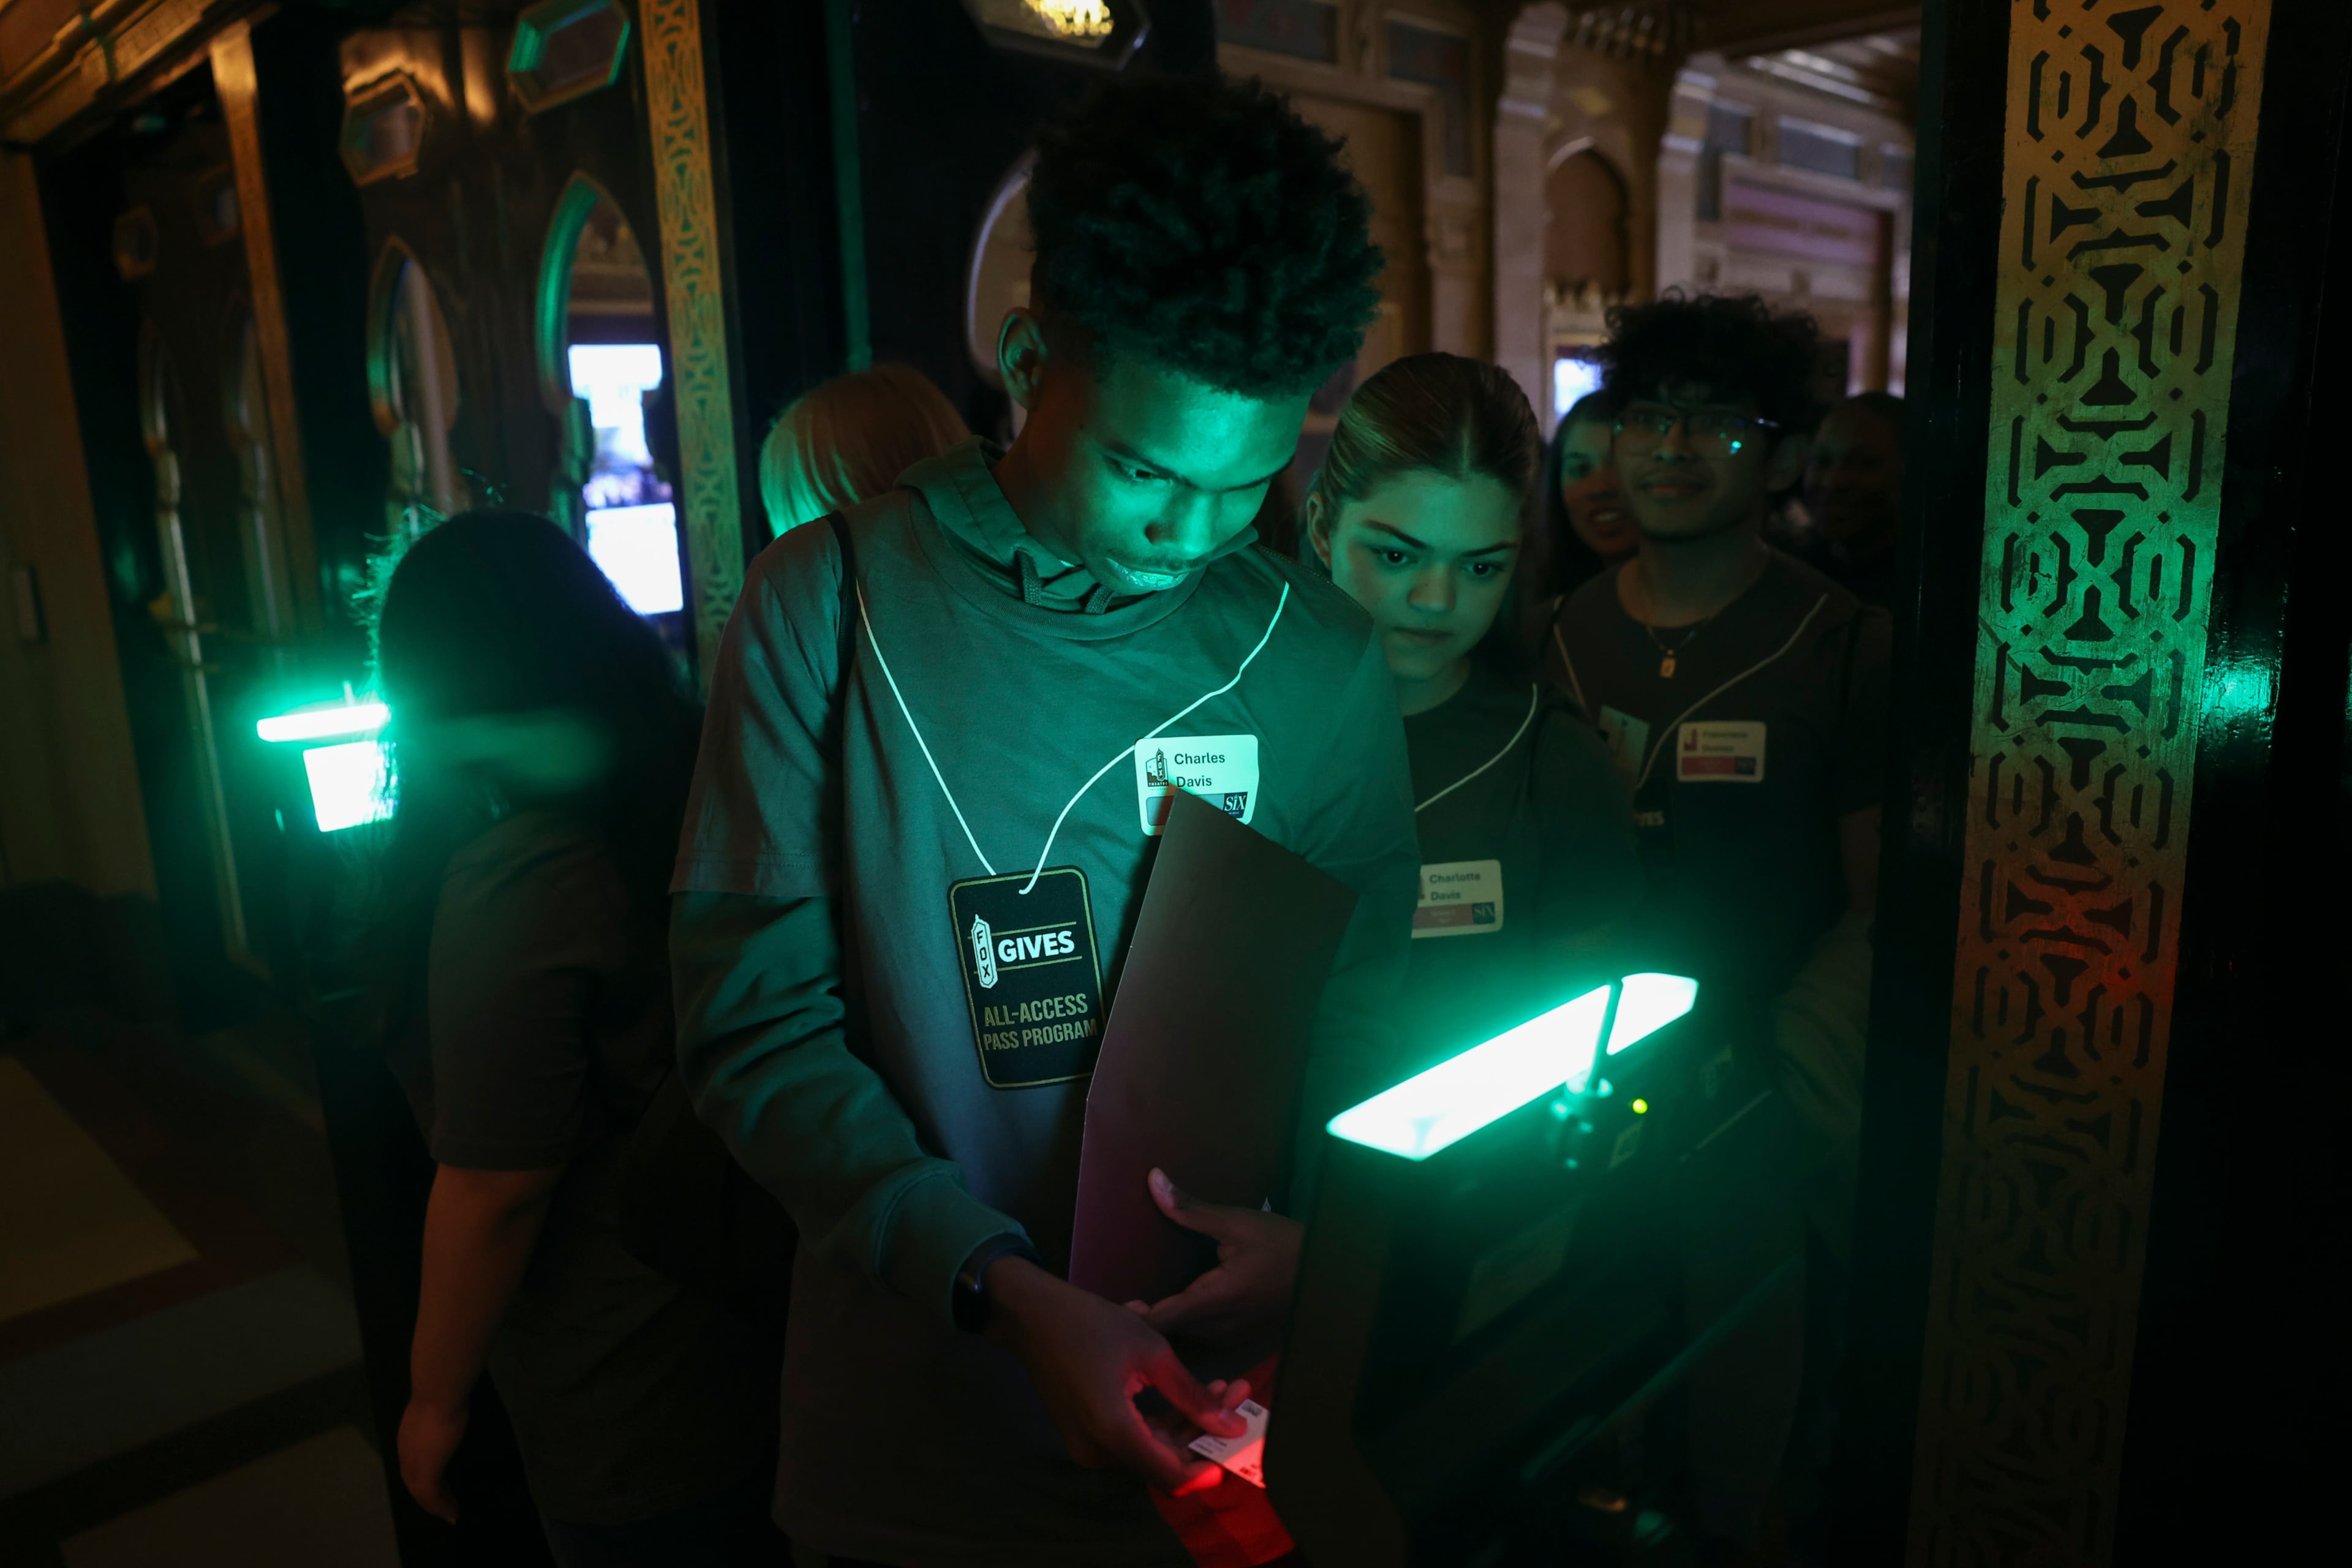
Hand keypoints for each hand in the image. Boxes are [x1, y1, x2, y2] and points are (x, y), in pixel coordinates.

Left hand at [398, 1396, 468, 1522]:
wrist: (439, 1393)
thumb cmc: (442, 1396)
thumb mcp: (438, 1410)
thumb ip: (439, 1418)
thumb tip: (449, 1416)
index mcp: (408, 1440)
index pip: (411, 1468)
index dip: (423, 1479)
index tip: (439, 1487)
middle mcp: (407, 1454)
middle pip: (414, 1484)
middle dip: (430, 1497)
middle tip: (447, 1507)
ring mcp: (415, 1462)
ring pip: (421, 1493)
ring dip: (436, 1506)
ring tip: (452, 1514)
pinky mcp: (428, 1468)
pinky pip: (431, 1496)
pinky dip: (440, 1507)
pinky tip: (453, 1514)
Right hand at [985, 1255, 1247, 1492]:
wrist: (1032, 1315)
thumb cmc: (1091, 1324)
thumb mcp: (1151, 1352)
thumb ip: (1192, 1395)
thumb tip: (1233, 1424)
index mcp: (1114, 1432)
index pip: (1173, 1477)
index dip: (1209, 1468)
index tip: (1238, 1443)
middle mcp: (1099, 1451)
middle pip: (1165, 1461)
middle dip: (1204, 1432)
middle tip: (1237, 1395)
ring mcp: (1089, 1446)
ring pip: (1151, 1450)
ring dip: (1186, 1424)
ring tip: (1220, 1388)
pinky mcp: (1086, 1435)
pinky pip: (1132, 1440)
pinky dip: (1161, 1422)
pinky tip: (1186, 1394)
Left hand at [1127, 1168, 1302, 1344]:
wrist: (1326, 1271)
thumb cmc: (1283, 1244)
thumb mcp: (1236, 1221)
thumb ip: (1190, 1209)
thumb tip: (1153, 1181)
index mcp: (1216, 1299)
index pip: (1162, 1320)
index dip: (1132, 1317)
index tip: (1110, 1305)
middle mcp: (1221, 1327)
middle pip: (1169, 1332)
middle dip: (1144, 1318)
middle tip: (1117, 1300)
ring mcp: (1232, 1338)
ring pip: (1185, 1337)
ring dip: (1165, 1322)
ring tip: (1139, 1304)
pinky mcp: (1240, 1339)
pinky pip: (1203, 1337)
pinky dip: (1186, 1324)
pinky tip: (1177, 1305)